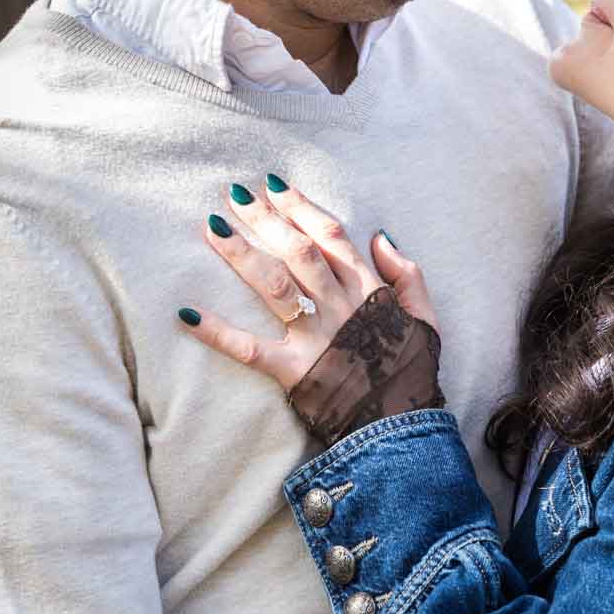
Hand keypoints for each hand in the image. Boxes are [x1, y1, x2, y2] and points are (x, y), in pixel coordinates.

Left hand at [176, 176, 439, 386]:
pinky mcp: (294, 371)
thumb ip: (408, 276)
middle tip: (234, 194)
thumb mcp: (426, 319)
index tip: (275, 186)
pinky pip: (250, 350)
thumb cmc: (411, 373)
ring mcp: (315, 338)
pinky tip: (187, 314)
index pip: (332, 237)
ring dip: (242, 254)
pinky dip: (218, 333)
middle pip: (298, 251)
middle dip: (266, 219)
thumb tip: (381, 237)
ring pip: (274, 286)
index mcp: (368, 291)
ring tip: (212, 227)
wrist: (402, 428)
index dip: (302, 208)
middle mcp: (339, 307)